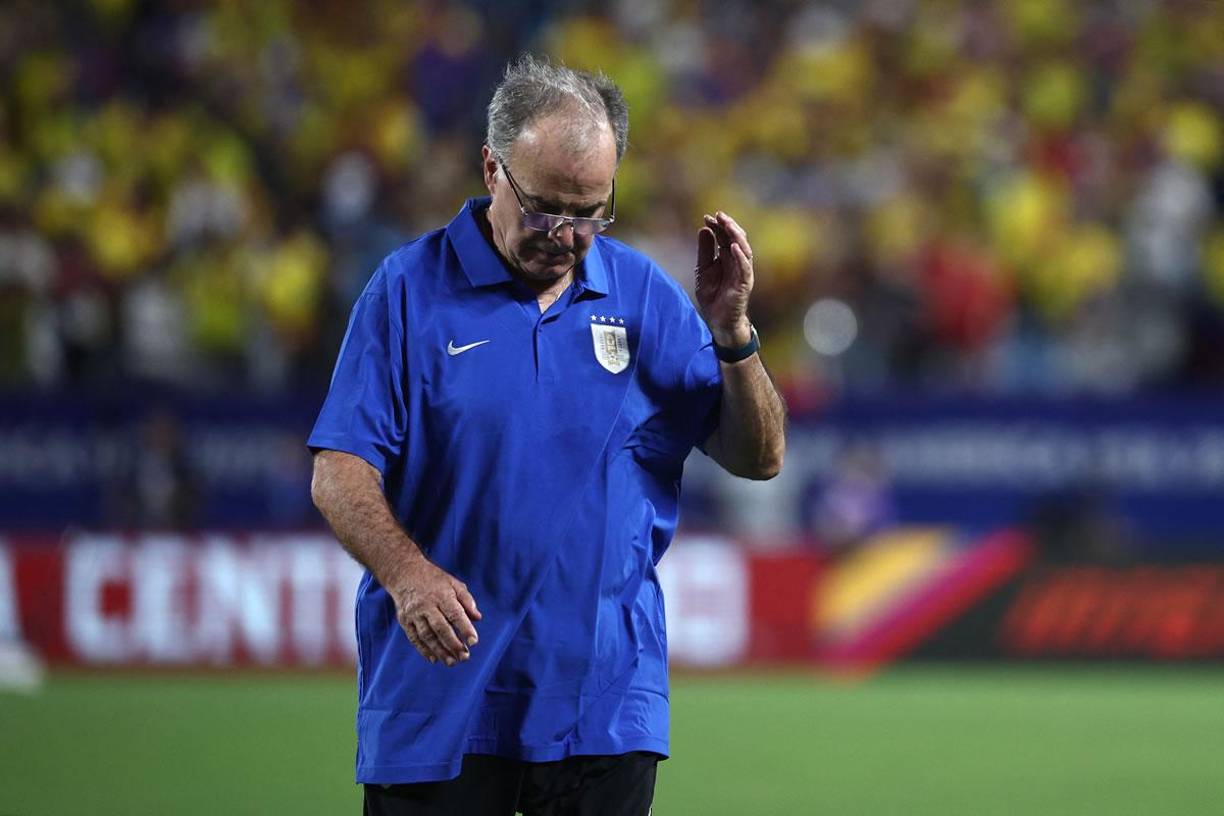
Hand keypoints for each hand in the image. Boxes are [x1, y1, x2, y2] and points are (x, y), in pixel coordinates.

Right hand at [386, 555, 480, 666]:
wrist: (404, 573)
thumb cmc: (434, 580)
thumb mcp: (453, 584)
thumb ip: (467, 600)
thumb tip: (478, 618)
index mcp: (442, 595)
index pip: (455, 614)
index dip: (465, 628)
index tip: (474, 642)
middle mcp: (426, 605)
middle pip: (441, 628)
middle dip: (453, 644)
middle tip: (465, 657)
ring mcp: (414, 613)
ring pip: (427, 635)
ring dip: (440, 650)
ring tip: (452, 662)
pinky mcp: (404, 620)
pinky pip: (414, 637)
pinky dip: (423, 649)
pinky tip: (434, 659)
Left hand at [695, 211, 753, 347]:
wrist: (719, 321)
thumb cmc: (713, 297)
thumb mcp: (703, 270)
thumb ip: (705, 251)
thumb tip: (704, 229)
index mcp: (727, 258)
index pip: (725, 237)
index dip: (718, 226)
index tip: (707, 217)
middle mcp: (737, 262)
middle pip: (736, 239)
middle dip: (728, 226)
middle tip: (718, 215)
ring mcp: (742, 272)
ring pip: (744, 249)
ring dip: (736, 236)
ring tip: (727, 225)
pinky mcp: (745, 284)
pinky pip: (745, 268)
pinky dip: (740, 256)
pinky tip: (733, 246)